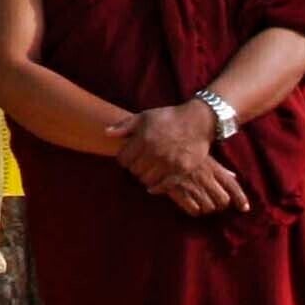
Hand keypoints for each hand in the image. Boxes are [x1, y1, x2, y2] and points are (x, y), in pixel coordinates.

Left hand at [109, 103, 227, 192]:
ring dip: (145, 177)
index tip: (127, 157)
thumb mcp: (145, 116)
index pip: (123, 159)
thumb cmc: (168, 117)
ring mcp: (169, 163)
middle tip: (138, 163)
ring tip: (147, 170)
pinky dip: (156, 187)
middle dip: (134, 167)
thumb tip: (106, 133)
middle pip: (134, 171)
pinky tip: (154, 184)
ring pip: (147, 180)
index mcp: (144, 139)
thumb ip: (125, 126)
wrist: (198, 121)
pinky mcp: (182, 171)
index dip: (123, 158)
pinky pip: (164, 186)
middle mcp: (156, 152)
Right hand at [145, 155, 251, 215]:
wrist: (155, 144)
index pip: (232, 185)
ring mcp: (191, 185)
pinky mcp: (178, 191)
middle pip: (223, 200)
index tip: (244, 208)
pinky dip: (193, 210)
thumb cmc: (180, 148)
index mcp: (212, 167)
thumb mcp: (202, 155)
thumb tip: (234, 177)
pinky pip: (193, 209)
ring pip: (209, 207)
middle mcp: (204, 177)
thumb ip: (219, 168)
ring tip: (200, 203)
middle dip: (220, 204)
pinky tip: (189, 204)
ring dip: (206, 208)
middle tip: (214, 202)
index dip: (240, 198)